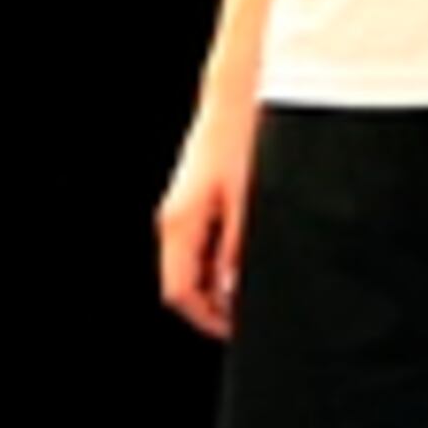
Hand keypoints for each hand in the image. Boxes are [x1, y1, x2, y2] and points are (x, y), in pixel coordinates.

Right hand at [154, 98, 257, 338]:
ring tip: (254, 284)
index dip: (205, 316)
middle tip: (249, 312)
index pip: (179, 292)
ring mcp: (180, 212)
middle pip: (183, 282)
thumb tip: (232, 287)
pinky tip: (247, 257)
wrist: (234, 99)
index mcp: (179, 224)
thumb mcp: (248, 199)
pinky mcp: (193, 202)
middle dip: (213, 302)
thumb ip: (238, 246)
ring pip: (192, 264)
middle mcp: (172, 222)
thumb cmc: (242, 141)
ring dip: (218, 280)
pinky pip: (200, 243)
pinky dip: (219, 258)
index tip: (234, 328)